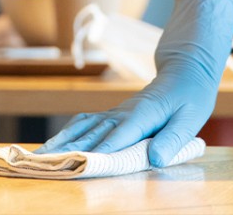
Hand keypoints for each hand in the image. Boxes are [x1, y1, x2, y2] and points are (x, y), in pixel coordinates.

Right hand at [41, 0, 232, 166]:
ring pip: (85, 127)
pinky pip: (87, 123)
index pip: (119, 135)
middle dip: (70, 149)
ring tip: (41, 156)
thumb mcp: (191, 118)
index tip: (82, 163)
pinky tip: (56, 144)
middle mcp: (124, 112)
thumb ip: (173, 139)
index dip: (102, 150)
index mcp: (144, 113)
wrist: (185, 69)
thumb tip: (155, 159)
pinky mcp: (113, 114)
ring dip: (63, 142)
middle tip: (46, 164)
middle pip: (93, 133)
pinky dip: (68, 134)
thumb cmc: (190, 95)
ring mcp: (116, 112)